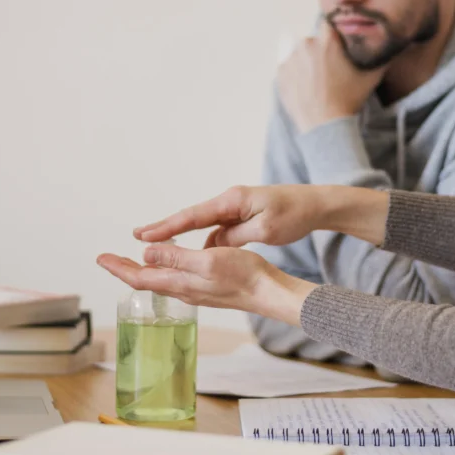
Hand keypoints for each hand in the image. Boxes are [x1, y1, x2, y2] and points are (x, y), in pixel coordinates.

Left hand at [96, 245, 316, 324]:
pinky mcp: (206, 289)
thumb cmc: (243, 275)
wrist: (267, 292)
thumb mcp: (207, 260)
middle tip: (108, 259)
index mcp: (180, 283)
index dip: (118, 268)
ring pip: (160, 281)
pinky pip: (176, 280)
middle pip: (146, 280)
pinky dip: (163, 269)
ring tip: (131, 260)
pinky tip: (169, 263)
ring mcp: (195, 291)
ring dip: (143, 270)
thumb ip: (176, 258)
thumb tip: (145, 254)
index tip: (101, 258)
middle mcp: (184, 290)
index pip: (140, 277)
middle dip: (125, 269)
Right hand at [133, 184, 324, 247]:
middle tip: (138, 237)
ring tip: (160, 249)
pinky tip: (200, 254)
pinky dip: (207, 240)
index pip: (193, 216)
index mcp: (233, 201)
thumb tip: (212, 245)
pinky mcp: (243, 216)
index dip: (167, 227)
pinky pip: (219, 229)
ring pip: (205, 225)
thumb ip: (236, 237)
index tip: (143, 234)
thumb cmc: (294, 214)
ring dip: (184, 237)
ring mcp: (236, 208)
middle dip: (165, 229)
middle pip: (192, 218)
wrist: (316, 203)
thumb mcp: (266, 230)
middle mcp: (230, 201)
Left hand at [277, 20, 385, 132]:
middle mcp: (306, 44)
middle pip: (313, 41)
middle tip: (329, 71)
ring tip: (317, 83)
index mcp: (327, 41)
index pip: (328, 24)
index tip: (336, 47)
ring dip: (307, 64)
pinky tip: (307, 89)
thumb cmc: (348, 100)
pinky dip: (296, 75)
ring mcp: (290, 59)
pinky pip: (289, 68)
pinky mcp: (280, 73)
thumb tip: (389, 46)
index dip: (333, 34)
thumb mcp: (370, 77)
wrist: (325, 125)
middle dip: (320, 52)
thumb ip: (380, 57)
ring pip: (300, 55)